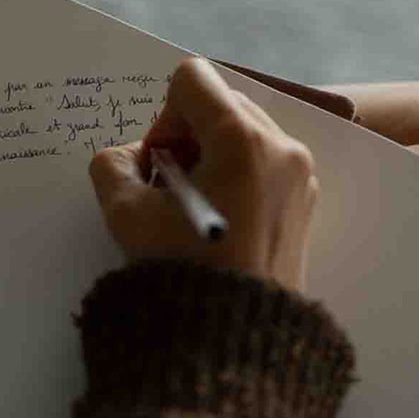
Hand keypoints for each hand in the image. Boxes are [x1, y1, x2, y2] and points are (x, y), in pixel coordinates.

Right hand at [88, 57, 318, 291]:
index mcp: (240, 139)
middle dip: (188, 136)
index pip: (192, 79)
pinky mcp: (305, 199)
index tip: (159, 163)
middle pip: (220, 102)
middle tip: (170, 187)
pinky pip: (265, 160)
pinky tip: (219, 221)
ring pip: (243, 130)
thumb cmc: (183, 272)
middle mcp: (280, 146)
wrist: (236, 338)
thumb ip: (113, 166)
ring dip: (211, 155)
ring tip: (194, 208)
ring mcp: (299, 173)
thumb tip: (131, 159)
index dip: (163, 116)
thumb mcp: (126, 214)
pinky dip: (235, 175)